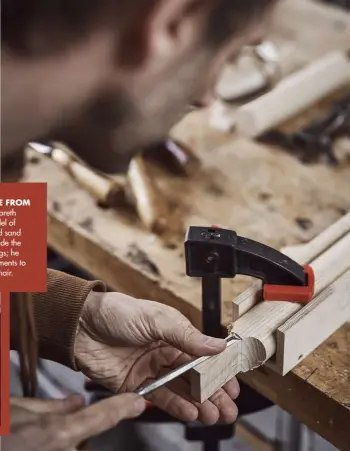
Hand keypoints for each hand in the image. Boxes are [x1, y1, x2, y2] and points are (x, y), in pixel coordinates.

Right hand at [3, 394, 145, 450]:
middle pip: (82, 441)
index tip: (140, 401)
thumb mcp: (16, 408)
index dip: (122, 407)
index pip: (101, 417)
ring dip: (60, 441)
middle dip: (72, 432)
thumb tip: (77, 402)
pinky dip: (56, 444)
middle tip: (40, 430)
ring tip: (31, 434)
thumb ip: (51, 407)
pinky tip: (34, 438)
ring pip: (71, 449)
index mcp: (57, 434)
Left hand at [74, 292, 239, 424]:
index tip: (233, 385)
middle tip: (229, 408)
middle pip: (195, 376)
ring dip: (199, 403)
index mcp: (174, 333)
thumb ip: (187, 336)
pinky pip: (160, 397)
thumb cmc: (118, 312)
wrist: (81, 325)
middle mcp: (165, 352)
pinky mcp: (136, 385)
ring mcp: (151, 370)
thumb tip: (217, 345)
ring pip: (181, 390)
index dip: (218, 370)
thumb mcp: (157, 319)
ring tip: (213, 415)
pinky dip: (176, 406)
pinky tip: (190, 412)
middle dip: (213, 392)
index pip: (202, 355)